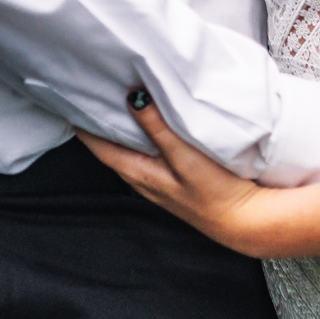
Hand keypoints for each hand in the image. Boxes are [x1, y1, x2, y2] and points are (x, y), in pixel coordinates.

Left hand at [76, 89, 276, 256]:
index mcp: (139, 175)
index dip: (84, 127)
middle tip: (94, 97)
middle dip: (101, 126)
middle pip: (112, 149)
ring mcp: (159, 184)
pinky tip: (152, 129)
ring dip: (123, 132)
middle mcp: (144, 181)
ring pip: (131, 153)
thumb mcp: (183, 157)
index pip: (100, 148)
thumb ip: (158, 128)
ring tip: (118, 106)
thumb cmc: (216, 193)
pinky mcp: (176, 182)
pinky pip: (150, 157)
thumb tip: (133, 99)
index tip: (72, 102)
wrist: (247, 221)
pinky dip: (143, 140)